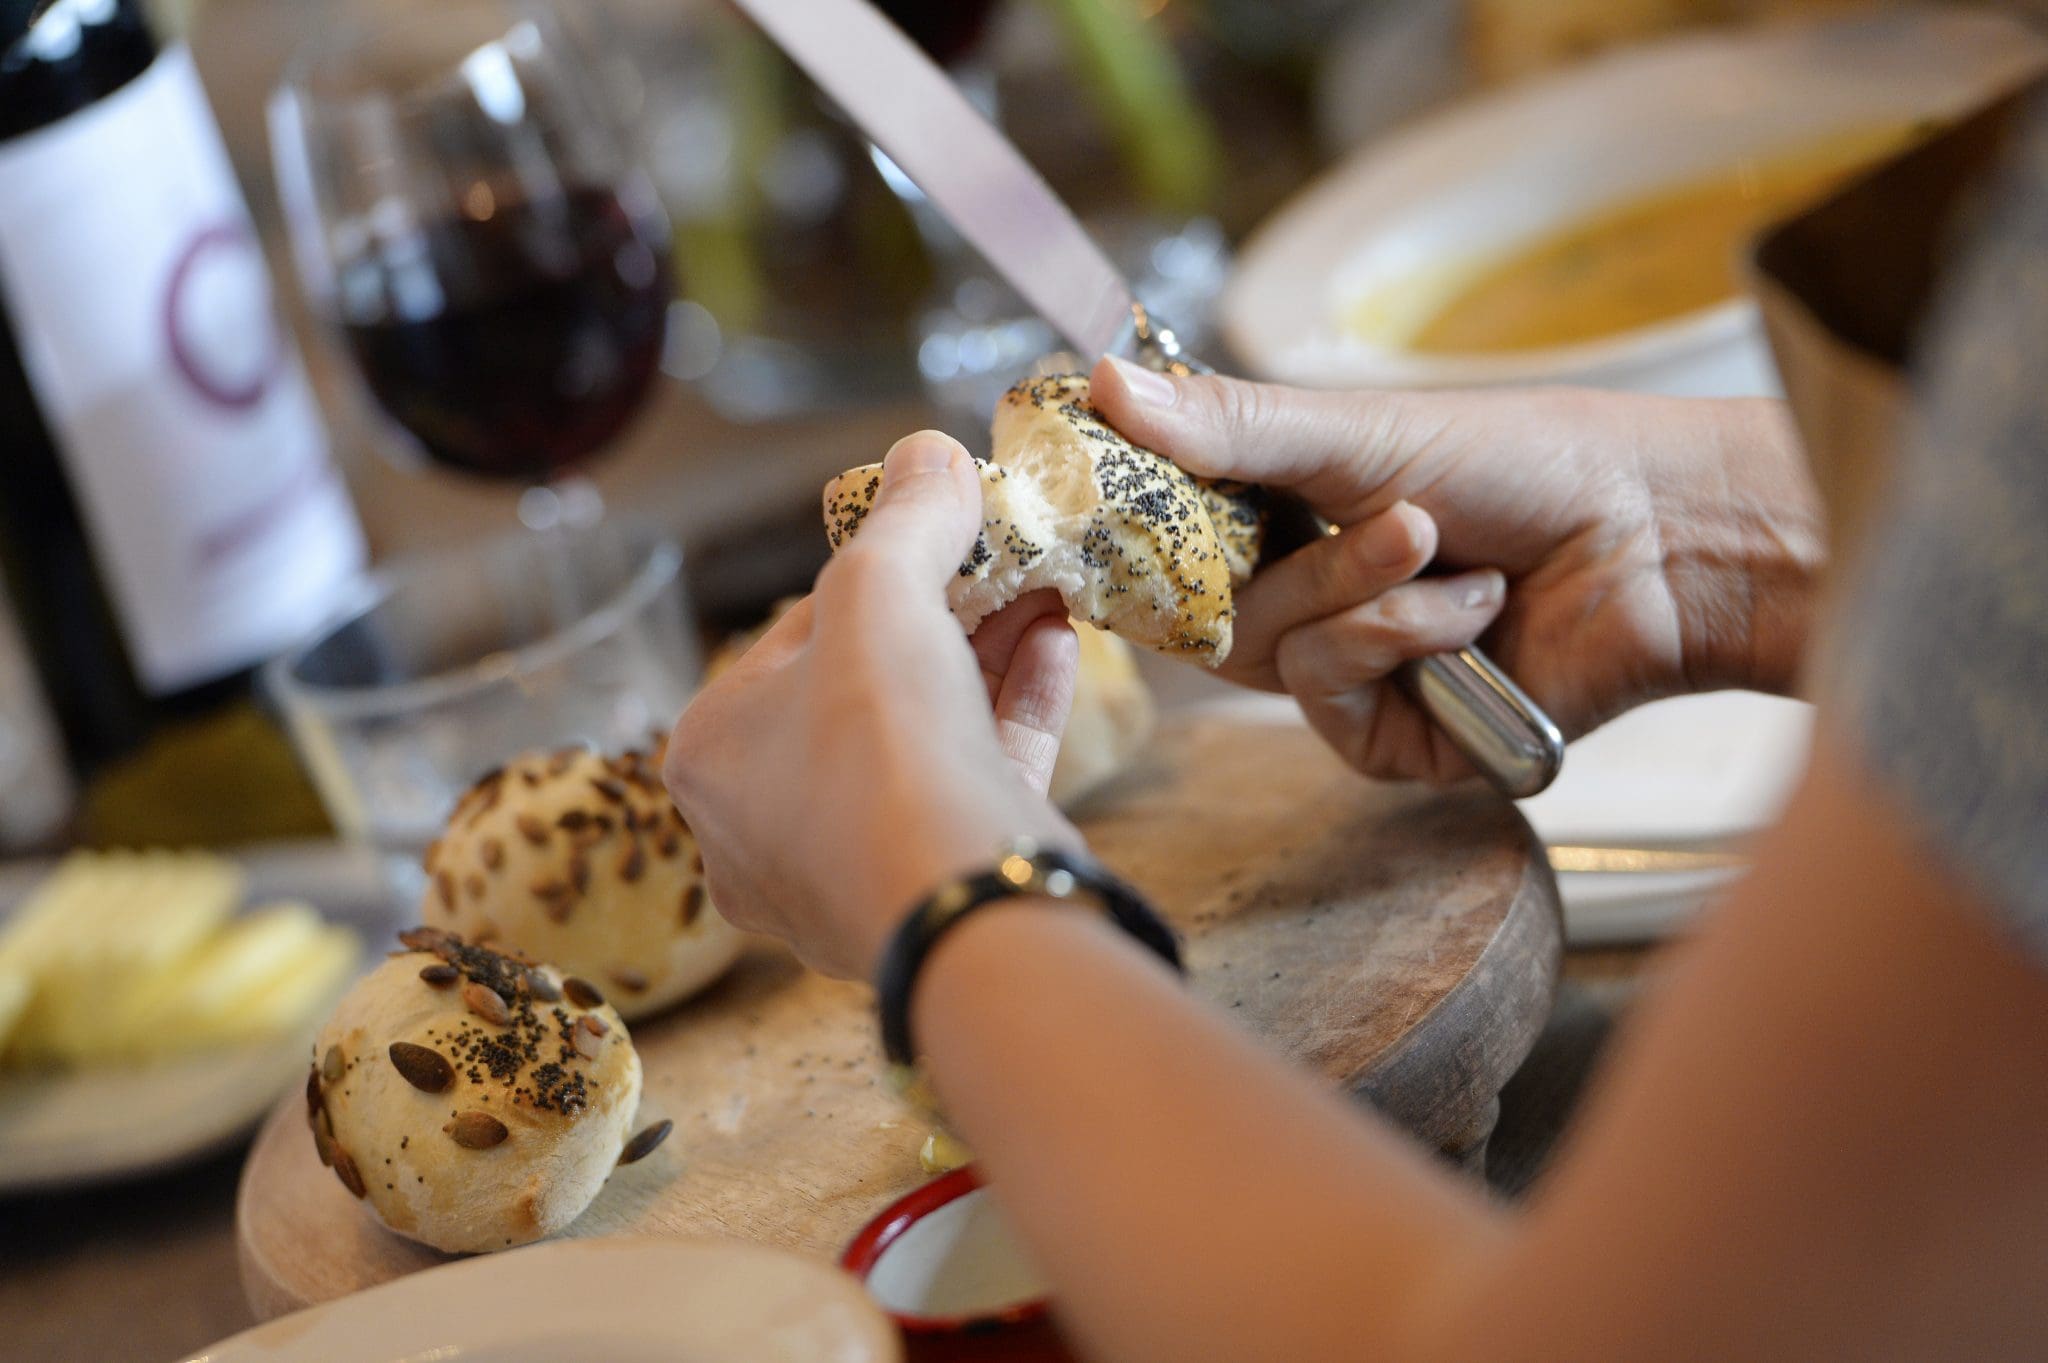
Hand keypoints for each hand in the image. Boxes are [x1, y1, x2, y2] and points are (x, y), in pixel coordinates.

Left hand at [663, 431, 1083, 978]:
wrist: (962, 908)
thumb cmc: (879, 748)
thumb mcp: (882, 595)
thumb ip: (904, 518)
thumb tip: (928, 452)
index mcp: (709, 753)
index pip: (788, 637)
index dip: (869, 575)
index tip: (932, 532)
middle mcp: (759, 824)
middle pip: (858, 691)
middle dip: (939, 617)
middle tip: (997, 558)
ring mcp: (846, 870)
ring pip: (918, 742)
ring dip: (984, 657)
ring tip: (1041, 588)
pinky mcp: (929, 893)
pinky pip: (963, 784)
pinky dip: (1012, 713)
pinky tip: (1059, 643)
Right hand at [1091, 357, 1823, 782]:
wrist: (1654, 539)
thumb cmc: (1524, 462)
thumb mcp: (1360, 430)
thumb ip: (1230, 425)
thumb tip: (1107, 383)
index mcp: (1279, 520)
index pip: (1165, 537)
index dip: (1136, 522)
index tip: (1109, 489)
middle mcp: (1299, 599)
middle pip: (1204, 606)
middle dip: (1302, 557)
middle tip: (1395, 512)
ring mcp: (1342, 674)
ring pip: (1267, 650)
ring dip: (1364, 591)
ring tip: (1450, 550)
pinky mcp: (1385, 739)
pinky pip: (1331, 698)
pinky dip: (1401, 639)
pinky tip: (1477, 611)